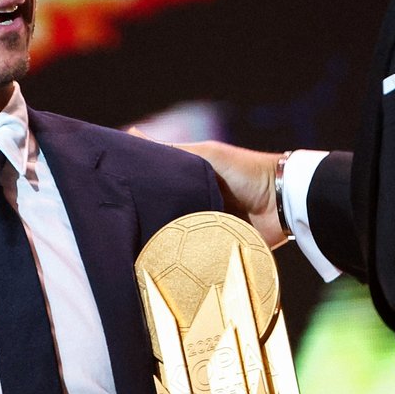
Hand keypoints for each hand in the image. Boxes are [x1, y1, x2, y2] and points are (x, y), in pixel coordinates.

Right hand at [130, 132, 288, 247]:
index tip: (111, 195)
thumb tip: (131, 132)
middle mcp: (194, 202)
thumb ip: (170, 151)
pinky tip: (162, 261)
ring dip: (164, 240)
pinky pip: (196, 254)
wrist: (283, 202)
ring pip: (176, 235)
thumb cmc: (244, 171)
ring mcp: (206, 226)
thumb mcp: (204, 157)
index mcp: (189, 179)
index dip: (136, 190)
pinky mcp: (218, 246)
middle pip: (163, 212)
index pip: (155, 185)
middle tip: (119, 227)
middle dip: (147, 219)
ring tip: (135, 247)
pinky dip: (185, 257)